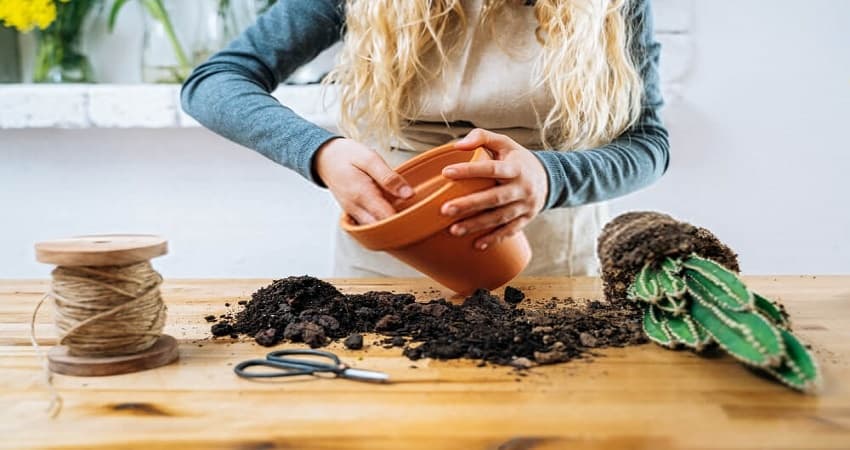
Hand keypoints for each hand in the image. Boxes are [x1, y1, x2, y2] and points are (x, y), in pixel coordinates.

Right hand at [314, 138, 413, 224]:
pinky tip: (387, 214)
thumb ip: (389, 177)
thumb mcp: (370, 158)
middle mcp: (355, 207)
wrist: (324, 157)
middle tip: (412, 216)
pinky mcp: (352, 213)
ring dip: (388, 226)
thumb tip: (408, 194)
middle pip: (380, 229)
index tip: (417, 215)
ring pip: (373, 230)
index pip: (386, 218)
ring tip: (401, 214)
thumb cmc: (346, 155)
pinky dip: (378, 223)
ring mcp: (352, 212)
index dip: (404, 220)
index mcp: (362, 194)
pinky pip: (366, 225)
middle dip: (397, 226)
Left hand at [441, 129, 548, 249]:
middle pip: (494, 198)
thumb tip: (457, 146)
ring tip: (454, 230)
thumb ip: (482, 137)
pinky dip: (494, 238)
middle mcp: (522, 188)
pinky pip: (510, 231)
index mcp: (515, 168)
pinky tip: (477, 245)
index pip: (491, 169)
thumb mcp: (504, 143)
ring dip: (477, 225)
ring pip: (500, 218)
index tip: (446, 173)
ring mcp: (525, 205)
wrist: (548, 178)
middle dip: (469, 205)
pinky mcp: (526, 219)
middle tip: (445, 210)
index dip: (469, 170)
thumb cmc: (517, 159)